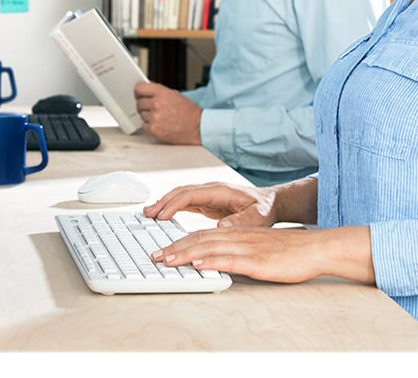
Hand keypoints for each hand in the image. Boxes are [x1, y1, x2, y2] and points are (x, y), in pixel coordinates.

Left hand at [134, 82, 201, 144]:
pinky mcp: (154, 130)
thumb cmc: (189, 112)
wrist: (198, 127)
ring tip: (160, 117)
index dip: (138, 92)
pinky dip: (149, 126)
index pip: (139, 88)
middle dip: (144, 105)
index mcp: (162, 93)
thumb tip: (146, 90)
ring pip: (141, 115)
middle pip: (138, 103)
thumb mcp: (175, 95)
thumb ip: (159, 92)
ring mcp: (155, 117)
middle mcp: (157, 104)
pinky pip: (143, 126)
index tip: (139, 94)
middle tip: (153, 109)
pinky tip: (160, 124)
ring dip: (148, 116)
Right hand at [143, 182, 278, 227]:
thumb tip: (222, 226)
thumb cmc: (263, 209)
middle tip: (147, 214)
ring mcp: (207, 195)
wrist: (269, 203)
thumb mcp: (257, 217)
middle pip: (181, 193)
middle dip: (163, 202)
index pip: (191, 194)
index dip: (175, 204)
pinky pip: (184, 203)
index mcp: (220, 191)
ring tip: (148, 214)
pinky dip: (171, 207)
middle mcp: (210, 190)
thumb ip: (241, 221)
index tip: (162, 215)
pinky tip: (161, 215)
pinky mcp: (205, 203)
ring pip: (179, 196)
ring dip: (164, 204)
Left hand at [150, 225, 374, 284]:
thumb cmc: (288, 251)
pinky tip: (197, 263)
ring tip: (166, 260)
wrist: (315, 248)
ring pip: (209, 248)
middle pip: (199, 240)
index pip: (201, 236)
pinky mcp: (257, 261)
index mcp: (236, 234)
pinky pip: (229, 259)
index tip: (162, 250)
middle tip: (155, 257)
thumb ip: (236, 251)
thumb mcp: (257, 248)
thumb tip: (213, 260)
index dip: (179, 242)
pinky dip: (211, 261)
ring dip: (184, 254)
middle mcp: (237, 238)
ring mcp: (246, 248)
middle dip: (174, 248)